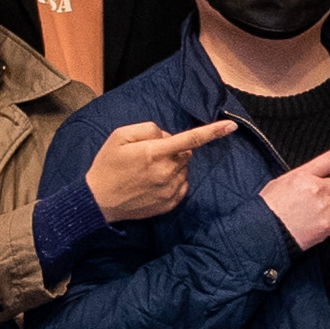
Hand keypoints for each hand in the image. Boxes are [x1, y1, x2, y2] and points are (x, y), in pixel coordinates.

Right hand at [85, 116, 230, 225]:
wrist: (98, 201)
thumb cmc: (107, 165)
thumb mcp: (120, 136)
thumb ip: (147, 129)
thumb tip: (168, 135)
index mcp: (154, 152)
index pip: (190, 139)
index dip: (212, 132)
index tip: (231, 126)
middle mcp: (166, 172)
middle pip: (185, 153)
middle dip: (173, 149)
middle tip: (148, 154)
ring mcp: (169, 189)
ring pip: (183, 168)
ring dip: (172, 165)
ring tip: (146, 171)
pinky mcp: (170, 203)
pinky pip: (182, 184)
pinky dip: (172, 180)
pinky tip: (152, 182)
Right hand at [255, 130, 329, 248]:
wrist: (262, 232)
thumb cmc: (269, 207)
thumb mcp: (282, 183)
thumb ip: (304, 178)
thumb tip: (320, 180)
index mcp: (304, 175)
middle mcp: (317, 189)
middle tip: (320, 201)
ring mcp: (324, 208)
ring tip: (320, 213)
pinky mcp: (327, 226)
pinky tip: (322, 224)